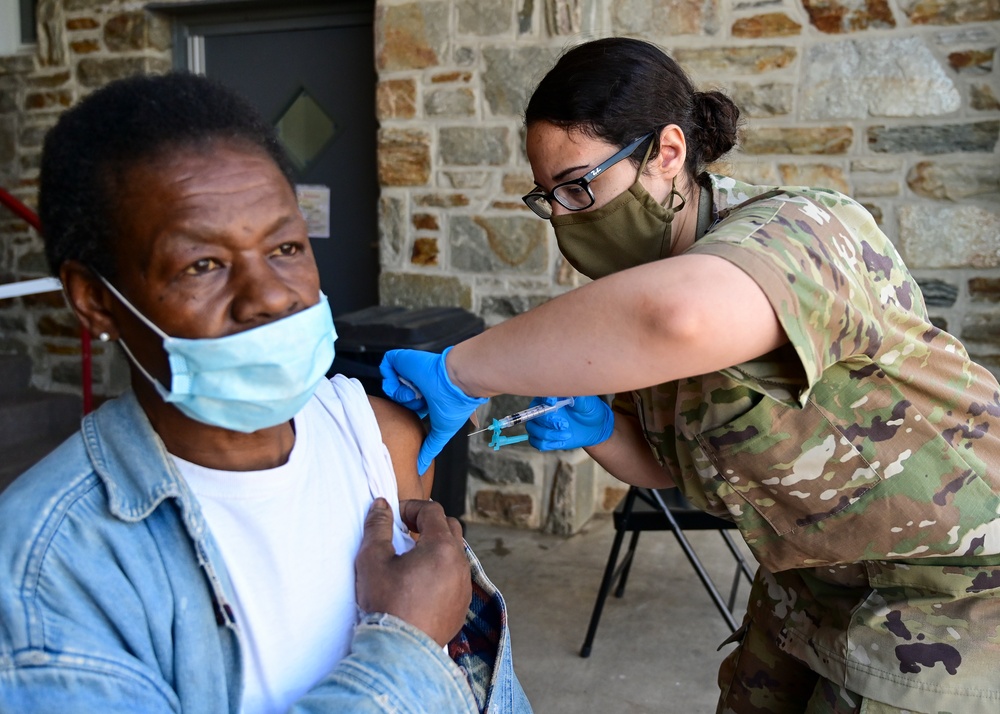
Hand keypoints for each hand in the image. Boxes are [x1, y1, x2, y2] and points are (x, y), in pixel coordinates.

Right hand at [356, 498, 470, 646]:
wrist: (399, 652)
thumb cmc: (387, 605)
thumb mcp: (372, 560)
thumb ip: (377, 526)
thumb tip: (381, 506)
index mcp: (441, 547)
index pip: (433, 511)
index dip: (412, 507)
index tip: (395, 516)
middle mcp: (460, 564)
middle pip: (451, 527)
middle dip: (428, 523)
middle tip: (405, 532)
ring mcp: (464, 586)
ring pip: (455, 554)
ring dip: (436, 548)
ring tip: (411, 559)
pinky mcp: (462, 606)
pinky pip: (456, 577)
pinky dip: (441, 571)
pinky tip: (419, 584)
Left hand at [380, 347, 485, 474]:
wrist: (456, 382)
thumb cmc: (453, 405)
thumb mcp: (440, 431)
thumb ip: (430, 448)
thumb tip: (421, 469)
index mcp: (424, 396)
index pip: (408, 405)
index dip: (407, 412)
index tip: (414, 418)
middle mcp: (415, 382)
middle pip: (396, 396)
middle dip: (404, 404)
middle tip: (418, 405)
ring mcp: (408, 370)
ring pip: (389, 383)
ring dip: (400, 394)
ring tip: (416, 395)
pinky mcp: (401, 359)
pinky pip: (385, 368)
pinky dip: (393, 381)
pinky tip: (409, 387)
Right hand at [525, 395, 613, 450]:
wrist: (595, 428)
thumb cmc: (590, 411)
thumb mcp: (588, 403)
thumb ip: (578, 398)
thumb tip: (570, 393)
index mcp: (552, 396)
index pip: (540, 396)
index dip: (544, 400)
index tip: (552, 402)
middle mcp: (544, 409)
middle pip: (533, 414)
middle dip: (548, 421)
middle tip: (565, 424)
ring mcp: (542, 424)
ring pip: (532, 429)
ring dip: (548, 434)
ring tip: (566, 434)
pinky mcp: (545, 437)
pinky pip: (536, 442)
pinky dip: (548, 443)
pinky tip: (562, 441)